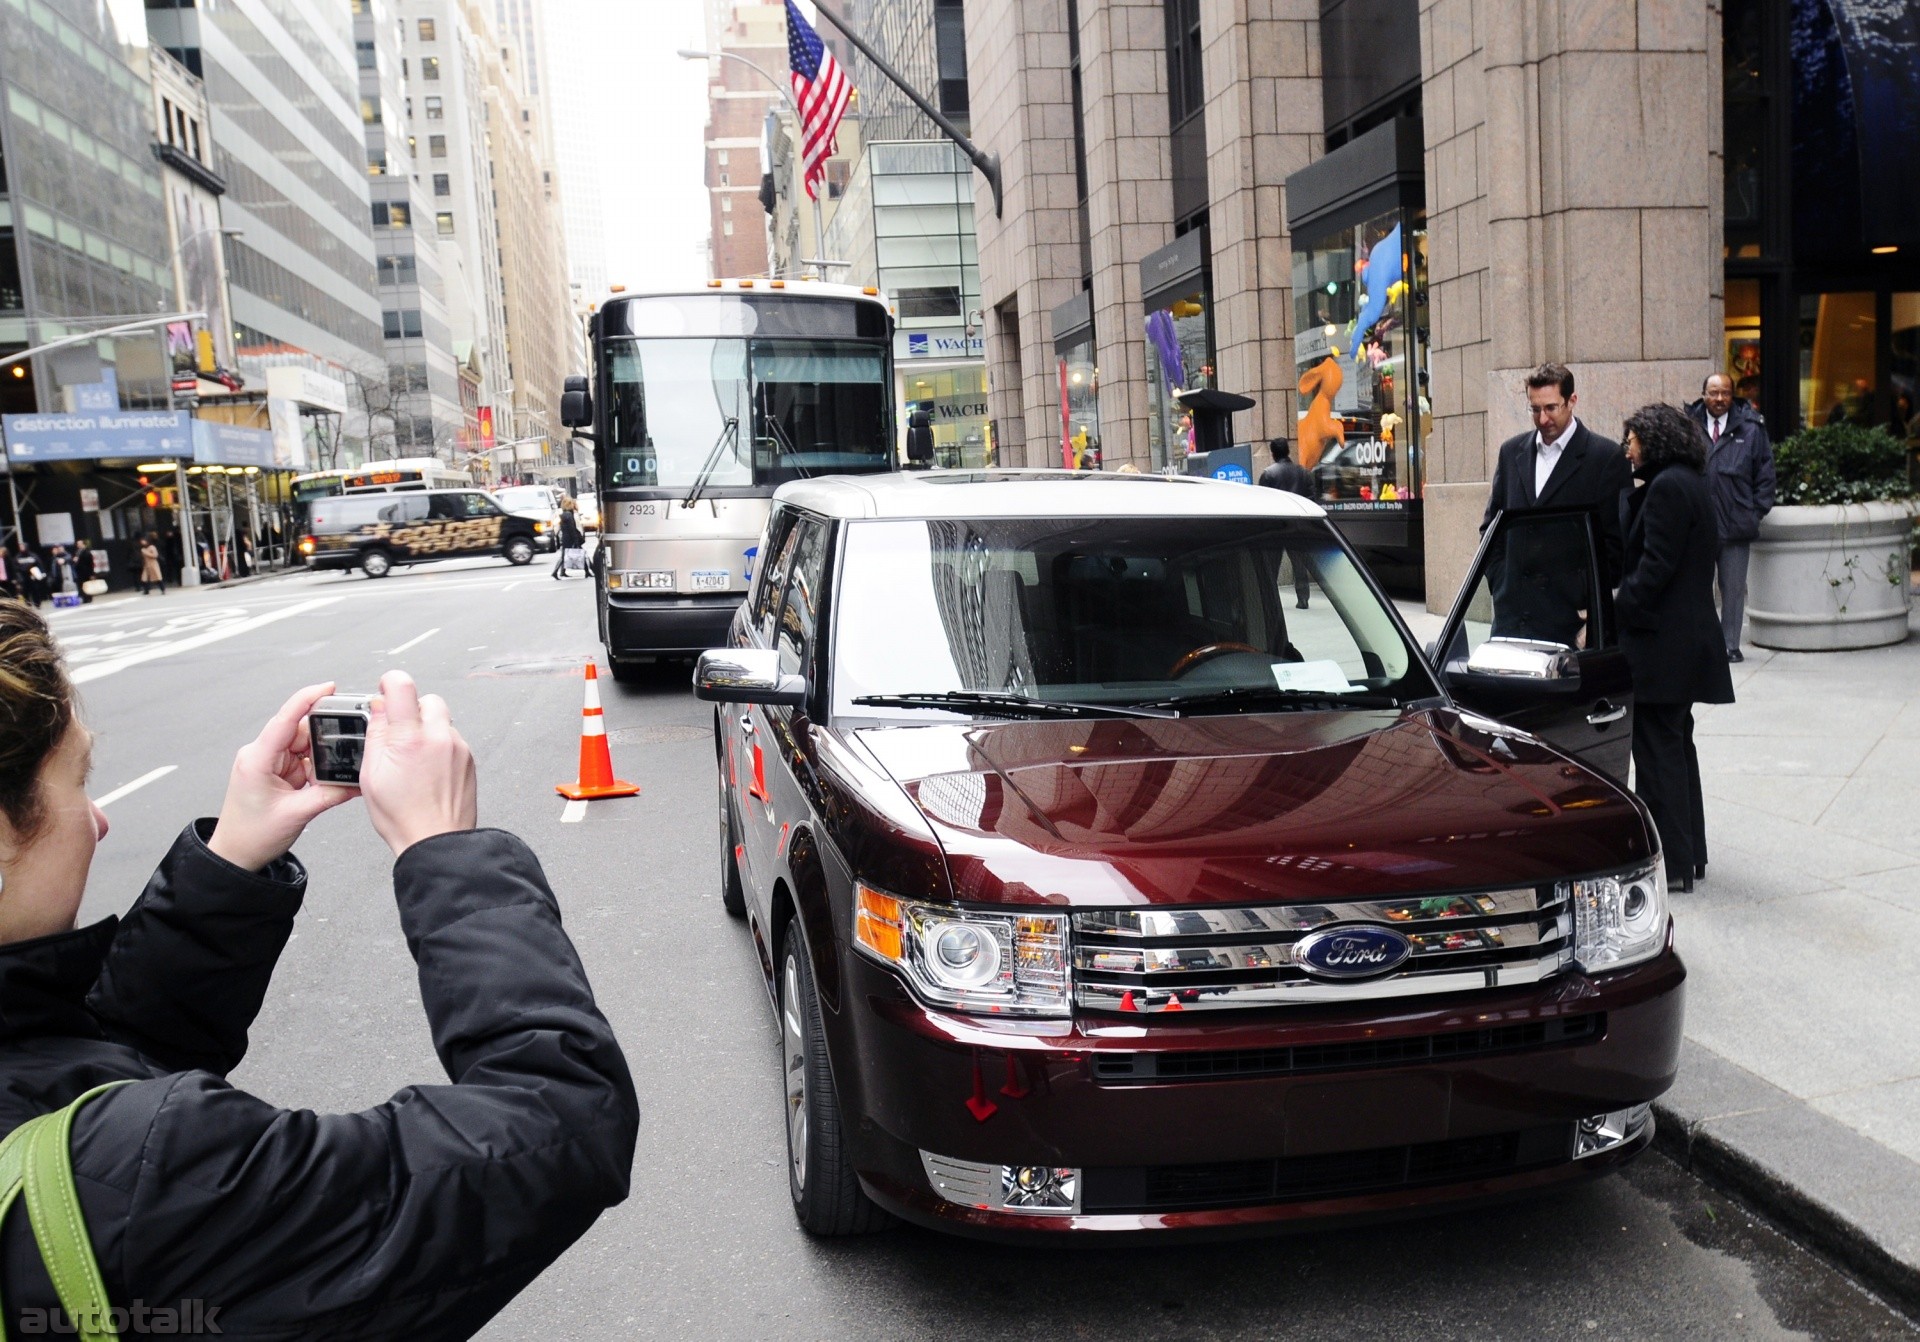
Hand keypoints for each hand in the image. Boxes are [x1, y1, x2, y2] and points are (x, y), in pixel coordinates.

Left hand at [208, 683, 359, 871]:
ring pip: (305, 747)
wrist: (236, 854)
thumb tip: (356, 781)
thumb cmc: (251, 836)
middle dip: (323, 740)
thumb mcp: (297, 814)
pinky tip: (319, 782)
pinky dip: (315, 769)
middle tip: (341, 754)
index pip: (285, 719)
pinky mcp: (276, 772)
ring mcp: (268, 763)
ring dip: (319, 760)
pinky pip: (303, 761)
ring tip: (322, 780)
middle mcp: (261, 755)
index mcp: (257, 759)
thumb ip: (329, 794)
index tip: (329, 687)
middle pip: (301, 732)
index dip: (307, 699)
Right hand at [358, 670, 476, 855]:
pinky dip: (440, 746)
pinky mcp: (469, 759)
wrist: (437, 841)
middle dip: (412, 710)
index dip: (390, 683)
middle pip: (428, 700)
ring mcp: (458, 748)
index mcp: (410, 739)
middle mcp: (439, 738)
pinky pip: (452, 739)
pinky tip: (428, 770)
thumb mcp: (371, 776)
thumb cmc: (403, 817)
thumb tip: (377, 710)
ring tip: (413, 759)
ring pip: (442, 721)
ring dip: (427, 730)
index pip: (402, 686)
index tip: (385, 690)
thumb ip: (375, 736)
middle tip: (399, 731)